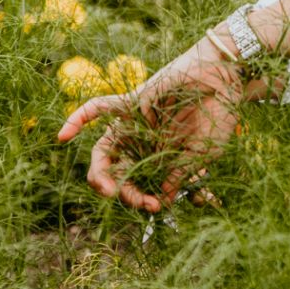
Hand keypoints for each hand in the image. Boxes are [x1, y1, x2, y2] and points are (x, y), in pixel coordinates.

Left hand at [57, 37, 242, 211]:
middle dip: (122, 193)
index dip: (140, 199)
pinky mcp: (132, 102)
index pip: (137, 185)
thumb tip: (160, 203)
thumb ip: (179, 176)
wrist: (226, 81)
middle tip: (133, 200)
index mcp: (158, 159)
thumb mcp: (200, 156)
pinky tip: (62, 136)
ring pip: (103, 150)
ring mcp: (134, 124)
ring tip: (105, 189)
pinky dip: (80, 119)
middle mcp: (141, 144)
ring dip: (99, 172)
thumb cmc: (217, 118)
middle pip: (116, 173)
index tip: (154, 206)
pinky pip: (99, 108)